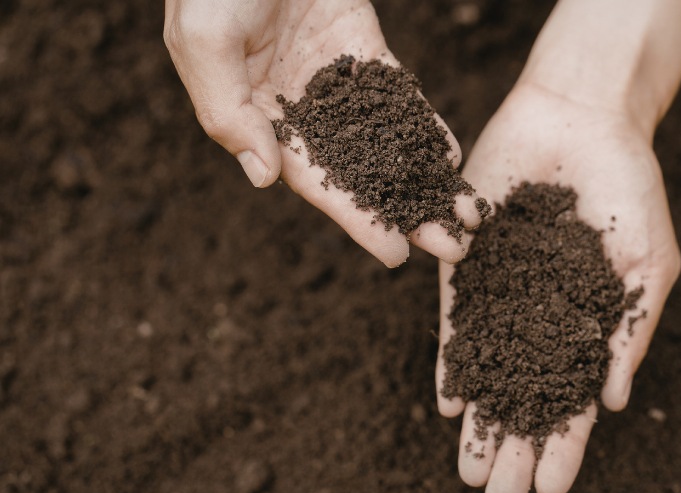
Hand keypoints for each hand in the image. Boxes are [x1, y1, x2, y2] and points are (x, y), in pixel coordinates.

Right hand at [164, 0, 481, 265]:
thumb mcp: (204, 41)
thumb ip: (227, 112)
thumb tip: (264, 180)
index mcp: (260, 121)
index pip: (316, 183)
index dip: (357, 220)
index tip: (395, 255)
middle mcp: (302, 112)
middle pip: (363, 175)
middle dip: (406, 212)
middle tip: (452, 248)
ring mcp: (336, 83)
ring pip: (387, 142)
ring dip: (425, 179)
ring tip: (467, 214)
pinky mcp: (363, 51)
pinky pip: (398, 96)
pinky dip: (423, 125)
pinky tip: (451, 156)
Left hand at [435, 83, 680, 492]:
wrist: (581, 119)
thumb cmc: (629, 188)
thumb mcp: (649, 264)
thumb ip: (631, 331)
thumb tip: (613, 402)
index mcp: (588, 325)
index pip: (572, 400)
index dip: (564, 445)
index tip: (554, 489)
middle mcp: (541, 318)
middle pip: (524, 397)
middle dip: (512, 448)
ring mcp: (504, 294)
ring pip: (489, 372)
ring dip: (480, 422)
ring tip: (470, 472)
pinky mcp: (469, 265)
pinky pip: (458, 322)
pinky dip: (454, 362)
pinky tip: (452, 402)